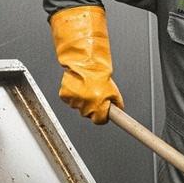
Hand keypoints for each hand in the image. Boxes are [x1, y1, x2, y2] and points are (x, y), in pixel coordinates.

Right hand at [50, 5, 122, 123]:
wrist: (85, 61)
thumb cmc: (99, 73)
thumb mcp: (113, 89)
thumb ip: (116, 102)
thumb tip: (119, 110)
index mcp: (98, 105)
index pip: (100, 121)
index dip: (102, 116)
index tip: (103, 114)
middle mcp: (85, 104)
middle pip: (88, 114)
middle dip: (92, 106)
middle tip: (94, 95)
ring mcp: (74, 100)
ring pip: (77, 107)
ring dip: (81, 100)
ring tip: (86, 87)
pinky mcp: (64, 95)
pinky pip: (68, 99)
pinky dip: (72, 94)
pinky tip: (78, 85)